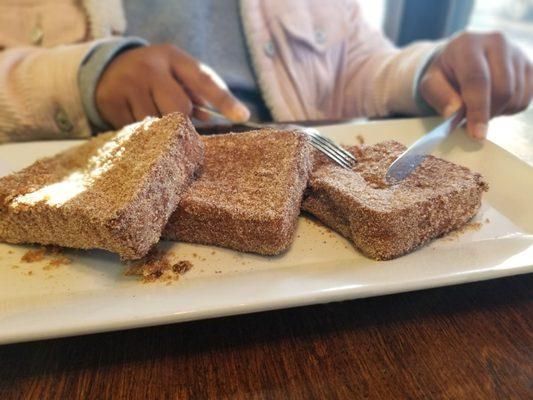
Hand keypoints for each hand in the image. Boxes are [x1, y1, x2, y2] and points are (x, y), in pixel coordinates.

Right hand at [95, 44, 249, 128]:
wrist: (108, 69)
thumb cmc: (157, 76)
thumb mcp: (177, 75)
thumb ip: (198, 94)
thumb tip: (214, 120)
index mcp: (173, 57)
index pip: (204, 80)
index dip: (224, 100)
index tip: (242, 116)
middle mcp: (150, 67)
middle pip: (178, 109)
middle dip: (183, 123)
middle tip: (179, 125)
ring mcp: (128, 83)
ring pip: (156, 125)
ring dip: (160, 131)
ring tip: (153, 117)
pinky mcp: (110, 101)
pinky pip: (135, 131)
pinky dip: (140, 133)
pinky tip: (136, 120)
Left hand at [419, 32, 532, 139]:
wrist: (460, 59)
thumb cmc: (444, 74)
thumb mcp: (430, 83)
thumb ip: (438, 96)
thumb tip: (454, 111)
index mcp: (468, 44)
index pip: (478, 81)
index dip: (478, 110)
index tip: (477, 134)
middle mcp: (496, 42)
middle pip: (502, 90)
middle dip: (487, 113)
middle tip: (470, 120)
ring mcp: (516, 52)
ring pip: (515, 96)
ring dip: (496, 112)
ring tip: (478, 106)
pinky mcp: (529, 66)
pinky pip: (525, 99)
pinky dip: (508, 109)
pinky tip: (493, 102)